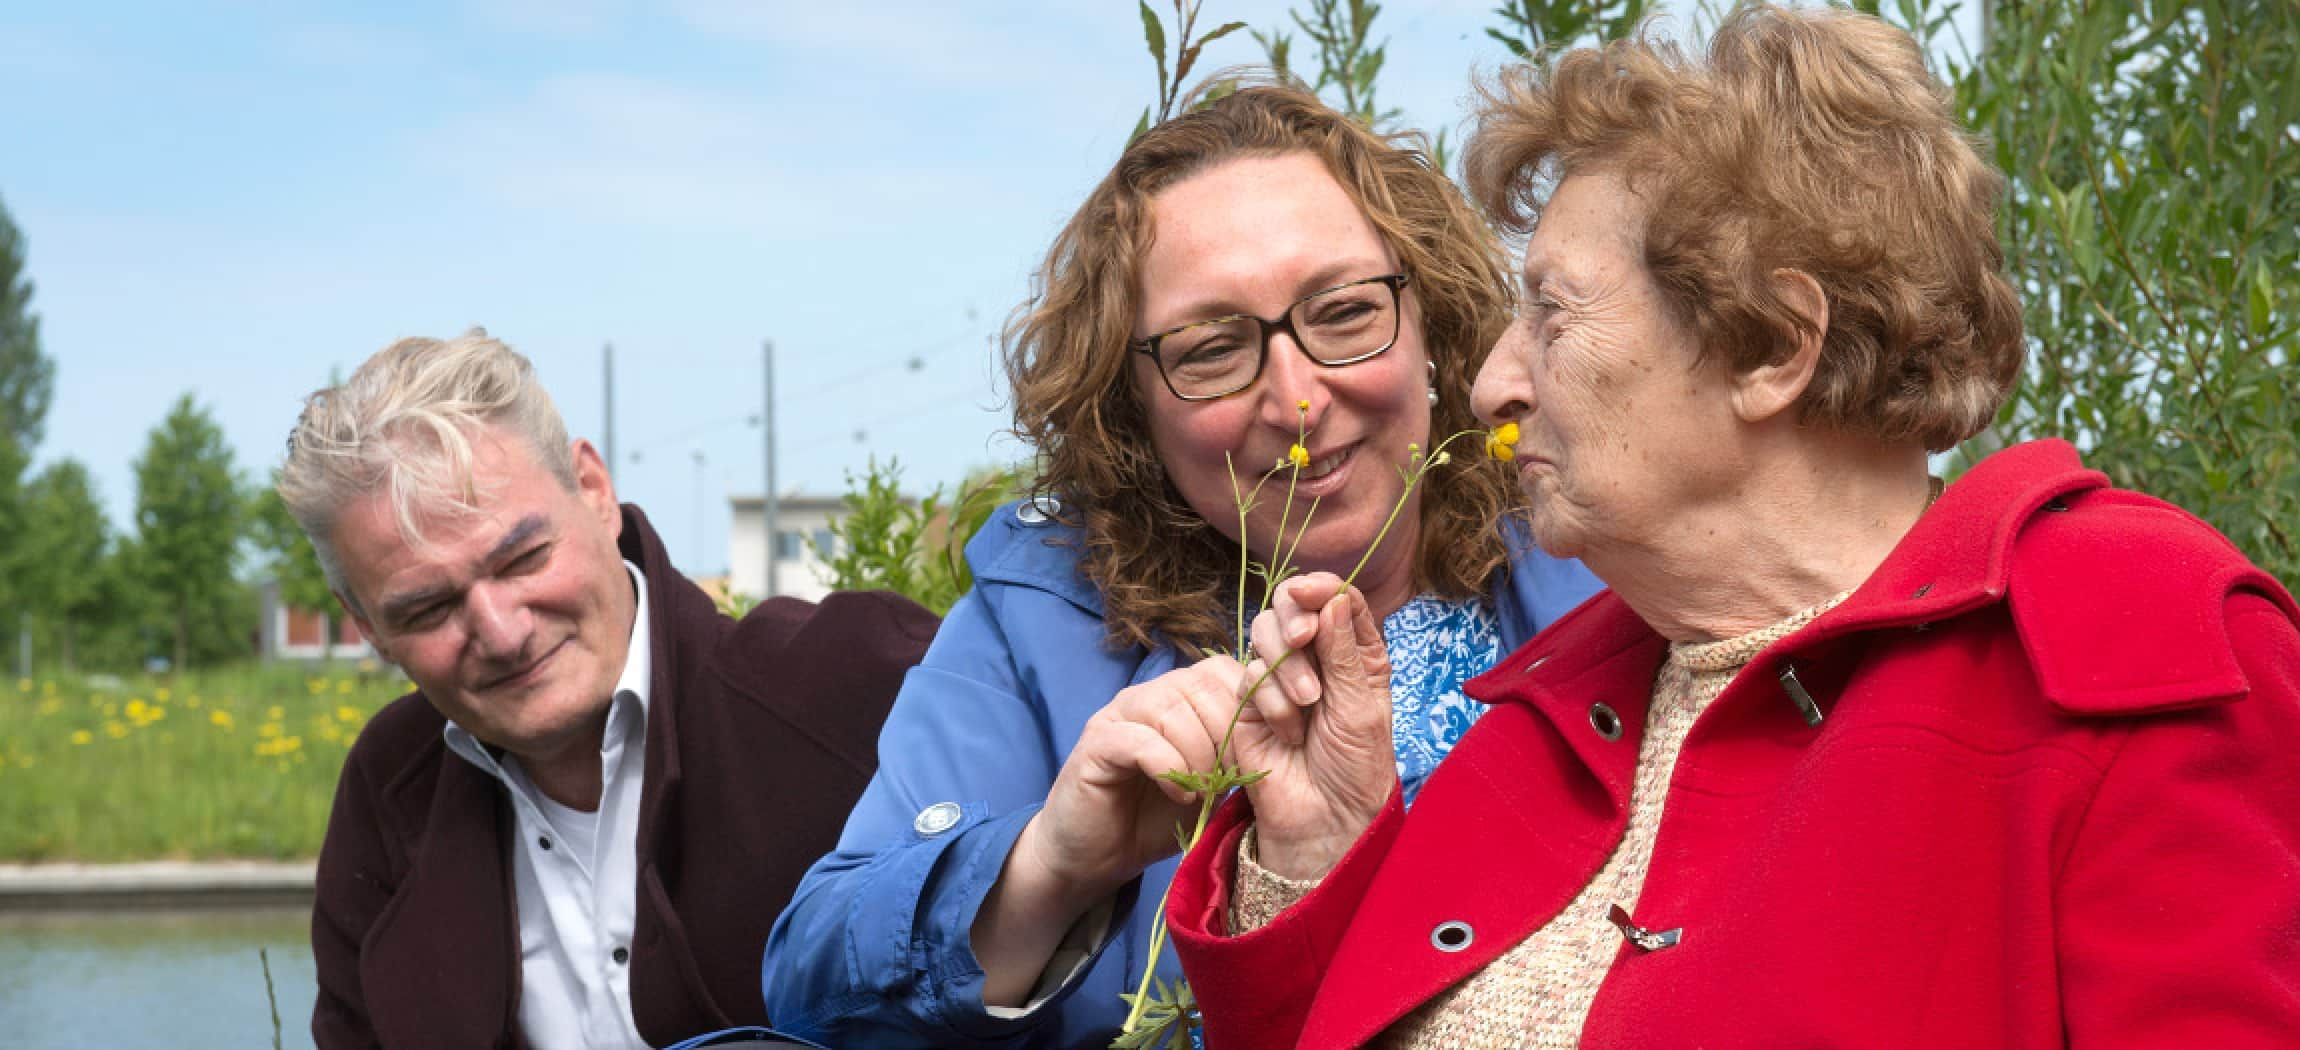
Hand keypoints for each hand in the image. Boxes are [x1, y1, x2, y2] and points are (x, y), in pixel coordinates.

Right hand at [1017, 656, 1255, 898]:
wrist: (1098, 855)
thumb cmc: (1156, 818)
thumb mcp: (1212, 785)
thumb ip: (1238, 756)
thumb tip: (1284, 735)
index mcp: (1179, 696)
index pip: (1223, 671)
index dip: (1255, 702)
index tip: (1277, 743)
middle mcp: (1148, 695)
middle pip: (1202, 685)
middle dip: (1230, 733)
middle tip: (1236, 777)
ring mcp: (1118, 714)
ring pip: (1172, 709)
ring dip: (1200, 755)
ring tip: (1207, 791)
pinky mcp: (1096, 743)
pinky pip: (1140, 740)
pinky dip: (1169, 768)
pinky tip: (1180, 796)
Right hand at [1227, 573, 1396, 880]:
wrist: (1322, 820)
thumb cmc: (1355, 767)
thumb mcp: (1361, 706)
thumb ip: (1343, 652)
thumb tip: (1333, 596)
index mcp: (1356, 653)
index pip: (1339, 599)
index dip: (1323, 587)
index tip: (1311, 590)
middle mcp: (1318, 658)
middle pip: (1294, 605)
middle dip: (1294, 616)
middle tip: (1302, 637)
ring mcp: (1281, 677)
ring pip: (1265, 633)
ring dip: (1286, 664)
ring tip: (1307, 704)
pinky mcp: (1249, 701)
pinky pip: (1249, 674)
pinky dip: (1269, 699)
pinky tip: (1288, 732)